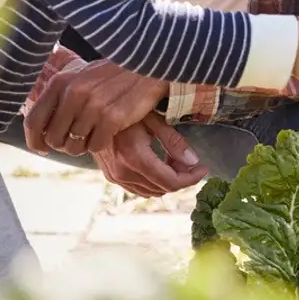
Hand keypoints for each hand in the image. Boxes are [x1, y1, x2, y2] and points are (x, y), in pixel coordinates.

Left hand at [24, 59, 169, 156]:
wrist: (149, 67)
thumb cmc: (111, 76)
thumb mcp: (79, 77)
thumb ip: (59, 97)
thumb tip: (39, 129)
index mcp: (61, 82)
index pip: (33, 121)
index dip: (34, 140)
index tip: (43, 149)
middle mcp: (74, 94)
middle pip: (53, 138)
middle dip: (63, 145)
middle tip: (77, 140)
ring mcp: (93, 106)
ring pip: (73, 146)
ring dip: (82, 146)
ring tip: (93, 133)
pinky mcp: (113, 118)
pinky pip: (95, 146)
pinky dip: (99, 144)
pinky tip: (107, 133)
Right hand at [92, 113, 208, 196]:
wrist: (94, 110)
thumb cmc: (126, 109)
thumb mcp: (154, 120)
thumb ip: (174, 142)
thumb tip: (194, 162)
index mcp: (134, 156)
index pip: (170, 181)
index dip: (191, 178)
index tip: (204, 168)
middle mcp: (122, 171)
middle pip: (162, 188)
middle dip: (182, 177)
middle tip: (190, 160)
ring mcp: (115, 176)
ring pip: (151, 191)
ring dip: (167, 179)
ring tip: (175, 159)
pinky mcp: (111, 176)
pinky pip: (139, 187)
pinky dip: (154, 180)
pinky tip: (160, 162)